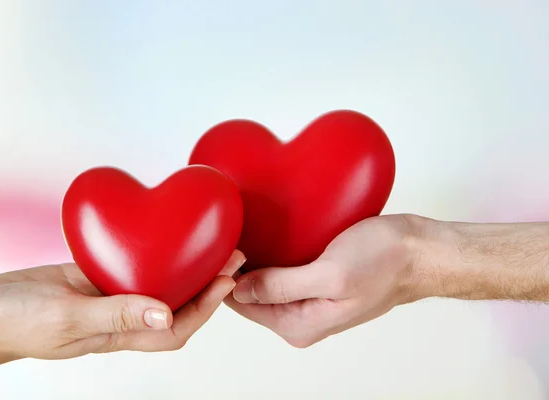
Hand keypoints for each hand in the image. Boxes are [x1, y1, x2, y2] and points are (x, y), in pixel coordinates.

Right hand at [0, 250, 245, 381]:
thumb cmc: (13, 321)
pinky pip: (128, 264)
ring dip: (184, 265)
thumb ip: (114, 317)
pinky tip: (163, 233)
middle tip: (232, 253)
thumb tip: (166, 317)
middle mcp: (119, 317)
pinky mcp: (92, 276)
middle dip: (206, 283)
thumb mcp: (65, 318)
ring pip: (156, 281)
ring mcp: (106, 295)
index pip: (173, 330)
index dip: (204, 308)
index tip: (225, 280)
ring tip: (209, 241)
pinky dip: (149, 251)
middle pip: (174, 303)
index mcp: (116, 335)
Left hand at [225, 215, 425, 347]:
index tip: (224, 245)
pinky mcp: (316, 281)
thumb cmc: (385, 262)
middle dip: (235, 267)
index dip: (227, 275)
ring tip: (245, 229)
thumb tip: (239, 290)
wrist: (420, 251)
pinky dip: (270, 255)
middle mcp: (300, 318)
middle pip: (249, 294)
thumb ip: (282, 287)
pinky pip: (281, 270)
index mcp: (298, 325)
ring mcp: (309, 300)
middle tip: (233, 232)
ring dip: (252, 258)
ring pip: (263, 280)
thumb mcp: (330, 275)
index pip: (242, 304)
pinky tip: (266, 234)